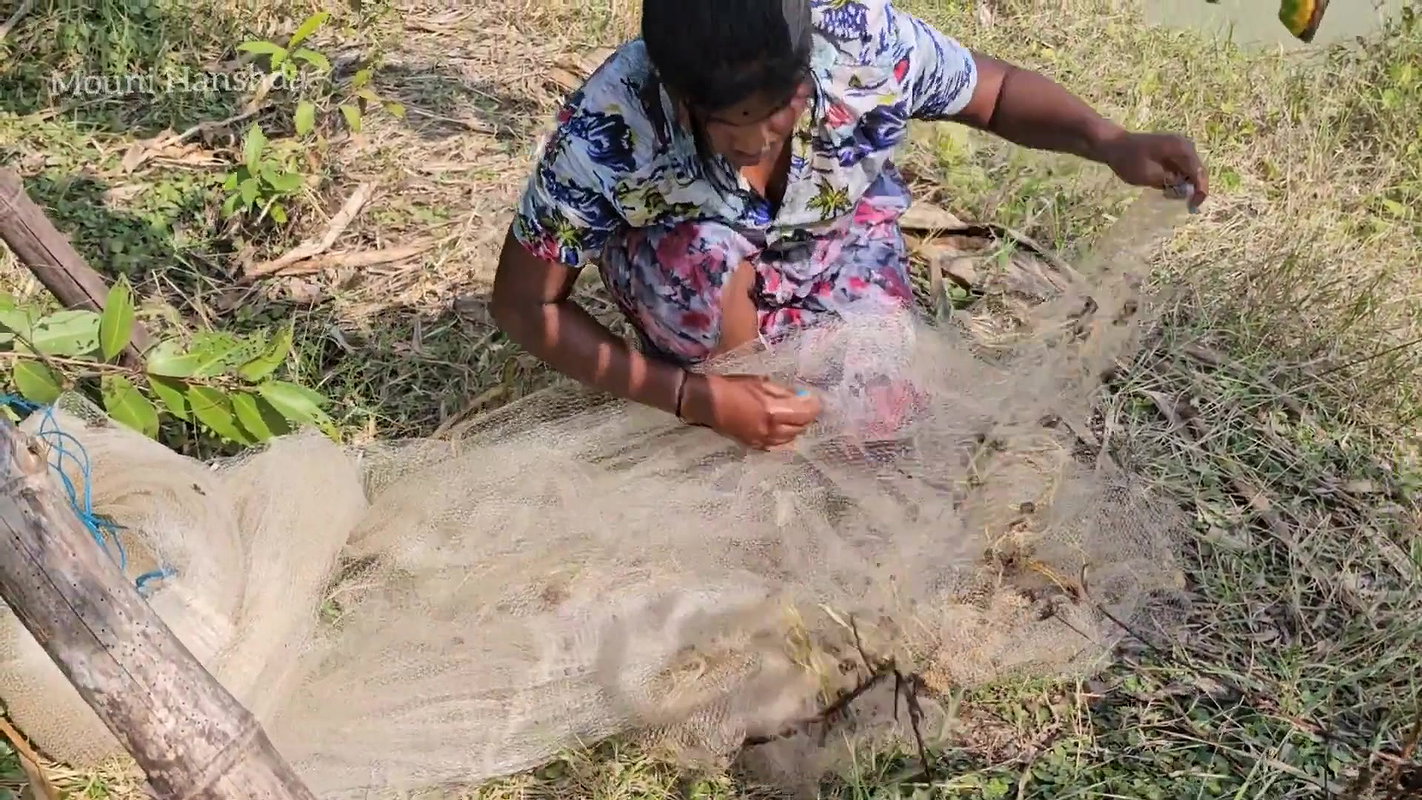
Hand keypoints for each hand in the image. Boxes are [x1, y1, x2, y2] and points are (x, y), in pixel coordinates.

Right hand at [679, 372, 821, 449]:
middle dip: (806, 416)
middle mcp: (771, 430)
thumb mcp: (760, 382)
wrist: (707, 403)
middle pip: (801, 427)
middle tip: (804, 405)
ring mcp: (762, 440)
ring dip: (795, 427)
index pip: (806, 413)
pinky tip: (780, 427)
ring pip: (790, 438)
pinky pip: (777, 444)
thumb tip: (801, 395)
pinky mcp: (754, 445)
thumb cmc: (732, 387)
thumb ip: (783, 391)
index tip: (814, 398)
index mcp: (773, 411)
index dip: (814, 405)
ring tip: (792, 416)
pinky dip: (783, 437)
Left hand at [1098, 131, 1208, 209]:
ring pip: (1190, 171)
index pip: (1199, 172)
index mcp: (1182, 149)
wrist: (1114, 145)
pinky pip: (1181, 168)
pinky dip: (1177, 179)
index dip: (1200, 191)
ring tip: (1168, 194)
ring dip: (1184, 185)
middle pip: (1198, 171)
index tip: (1193, 206)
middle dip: (1193, 189)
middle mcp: (1185, 146)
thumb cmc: (1129, 160)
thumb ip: (1170, 182)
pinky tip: (1165, 187)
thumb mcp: (1150, 176)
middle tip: (1185, 205)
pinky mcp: (1172, 152)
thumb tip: (1186, 189)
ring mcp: (1179, 148)